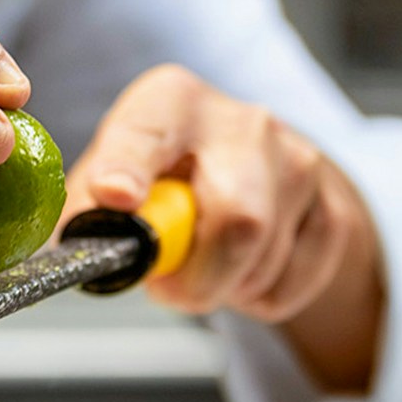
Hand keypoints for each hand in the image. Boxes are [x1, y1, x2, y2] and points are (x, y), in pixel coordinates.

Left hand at [64, 65, 382, 388]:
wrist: (259, 171)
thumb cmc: (164, 175)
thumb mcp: (111, 174)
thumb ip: (87, 208)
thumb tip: (70, 247)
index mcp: (171, 102)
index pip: (148, 132)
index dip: (130, 166)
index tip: (116, 197)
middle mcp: (242, 120)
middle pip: (235, 216)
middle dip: (196, 275)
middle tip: (169, 288)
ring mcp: (298, 159)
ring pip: (262, 256)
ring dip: (223, 288)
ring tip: (205, 271)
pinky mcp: (331, 205)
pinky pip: (292, 283)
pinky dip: (260, 299)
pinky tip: (244, 273)